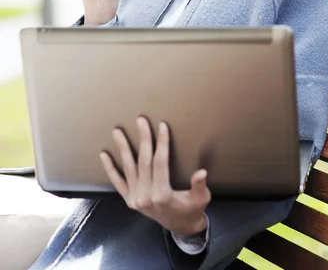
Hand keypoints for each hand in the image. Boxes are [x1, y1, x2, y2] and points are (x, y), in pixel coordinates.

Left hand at [100, 117, 210, 235]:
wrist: (180, 228)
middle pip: (143, 161)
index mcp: (162, 195)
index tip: (162, 126)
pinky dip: (110, 168)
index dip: (162, 143)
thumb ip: (199, 186)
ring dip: (122, 148)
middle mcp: (145, 197)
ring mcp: (135, 199)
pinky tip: (104, 155)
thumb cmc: (192, 211)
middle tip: (141, 120)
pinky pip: (117, 182)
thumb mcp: (200, 199)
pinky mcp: (129, 200)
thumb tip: (202, 172)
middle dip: (143, 138)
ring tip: (117, 131)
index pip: (160, 162)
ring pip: (128, 168)